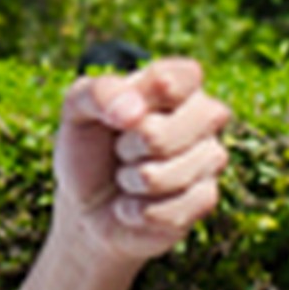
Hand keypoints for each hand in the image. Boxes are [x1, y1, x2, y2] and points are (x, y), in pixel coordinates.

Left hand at [57, 59, 229, 266]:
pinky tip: (133, 206)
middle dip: (131, 146)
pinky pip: (172, 209)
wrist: (87, 206)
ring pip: (173, 174)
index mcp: (181, 83)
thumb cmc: (89, 148)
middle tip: (120, 148)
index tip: (120, 112)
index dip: (146, 97)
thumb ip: (100, 93)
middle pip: (172, 131)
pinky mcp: (206, 198)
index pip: (183, 77)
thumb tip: (135, 113)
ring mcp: (211, 158)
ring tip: (126, 177)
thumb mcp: (77, 109)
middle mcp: (205, 116)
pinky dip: (137, 211)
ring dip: (132, 181)